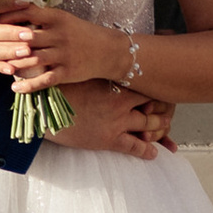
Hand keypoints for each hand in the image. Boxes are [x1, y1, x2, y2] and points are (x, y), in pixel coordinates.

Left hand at [0, 0, 125, 95]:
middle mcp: (58, 34)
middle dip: (1, 40)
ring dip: (12, 63)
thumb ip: (40, 16)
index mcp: (55, 17)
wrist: (108, 50)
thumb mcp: (62, 19)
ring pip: (31, 59)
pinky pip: (44, 80)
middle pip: (24, 36)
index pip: (25, 11)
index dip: (3, 15)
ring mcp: (63, 54)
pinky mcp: (67, 72)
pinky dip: (27, 85)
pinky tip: (13, 86)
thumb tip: (12, 12)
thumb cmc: (81, 33)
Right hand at [45, 78, 170, 159]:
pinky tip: (154, 153)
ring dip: (160, 128)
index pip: (147, 84)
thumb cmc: (60, 87)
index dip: (158, 88)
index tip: (163, 89)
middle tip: (168, 110)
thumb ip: (98, 70)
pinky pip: (135, 147)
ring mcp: (117, 121)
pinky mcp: (109, 140)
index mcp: (115, 83)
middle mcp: (121, 101)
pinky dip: (147, 151)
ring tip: (165, 128)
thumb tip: (103, 58)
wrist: (44, 109)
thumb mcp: (82, 72)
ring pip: (150, 125)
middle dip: (163, 108)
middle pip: (154, 103)